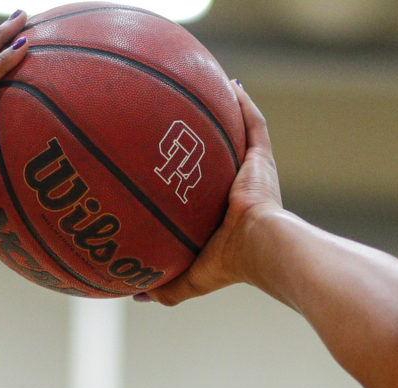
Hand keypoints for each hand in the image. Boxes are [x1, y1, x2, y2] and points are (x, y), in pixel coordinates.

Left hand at [147, 84, 283, 305]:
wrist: (262, 248)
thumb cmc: (230, 265)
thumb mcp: (190, 278)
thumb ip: (165, 285)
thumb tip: (134, 293)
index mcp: (225, 216)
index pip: (204, 194)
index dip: (190, 180)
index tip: (170, 168)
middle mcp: (238, 190)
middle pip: (219, 159)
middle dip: (205, 142)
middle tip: (181, 124)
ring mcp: (253, 173)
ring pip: (238, 136)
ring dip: (228, 115)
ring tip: (209, 91)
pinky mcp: (263, 159)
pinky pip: (254, 123)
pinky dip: (245, 103)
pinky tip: (230, 83)